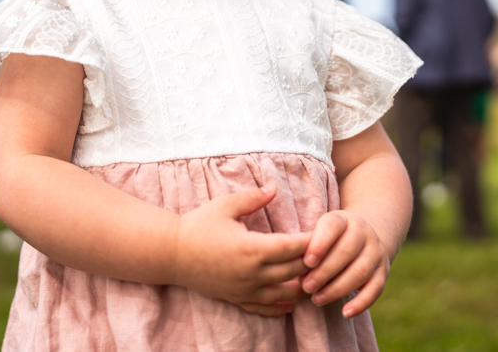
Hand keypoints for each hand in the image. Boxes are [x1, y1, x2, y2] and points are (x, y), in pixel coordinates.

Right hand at [172, 186, 311, 316]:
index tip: (323, 233)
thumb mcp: (225, 205)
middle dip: (313, 262)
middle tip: (327, 253)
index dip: (311, 241)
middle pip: (294, 270)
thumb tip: (274, 188)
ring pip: (284, 293)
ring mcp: (245, 289)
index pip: (293, 247)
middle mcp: (252, 272)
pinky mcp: (236, 298)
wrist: (171, 253)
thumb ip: (252, 198)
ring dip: (302, 286)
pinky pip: (264, 308)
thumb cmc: (198, 225)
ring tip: (316, 277)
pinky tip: (291, 303)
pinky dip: (281, 307)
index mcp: (252, 247)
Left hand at [300, 210, 389, 317]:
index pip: (333, 226)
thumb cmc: (329, 241)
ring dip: (338, 288)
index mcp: (343, 219)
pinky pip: (375, 289)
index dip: (320, 243)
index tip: (306, 262)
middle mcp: (363, 232)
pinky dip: (361, 303)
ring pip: (360, 271)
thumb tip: (293, 270)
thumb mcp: (319, 234)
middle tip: (306, 286)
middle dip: (325, 271)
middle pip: (346, 251)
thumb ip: (308, 247)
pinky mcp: (383, 271)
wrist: (363, 239)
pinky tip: (345, 313)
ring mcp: (376, 252)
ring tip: (317, 299)